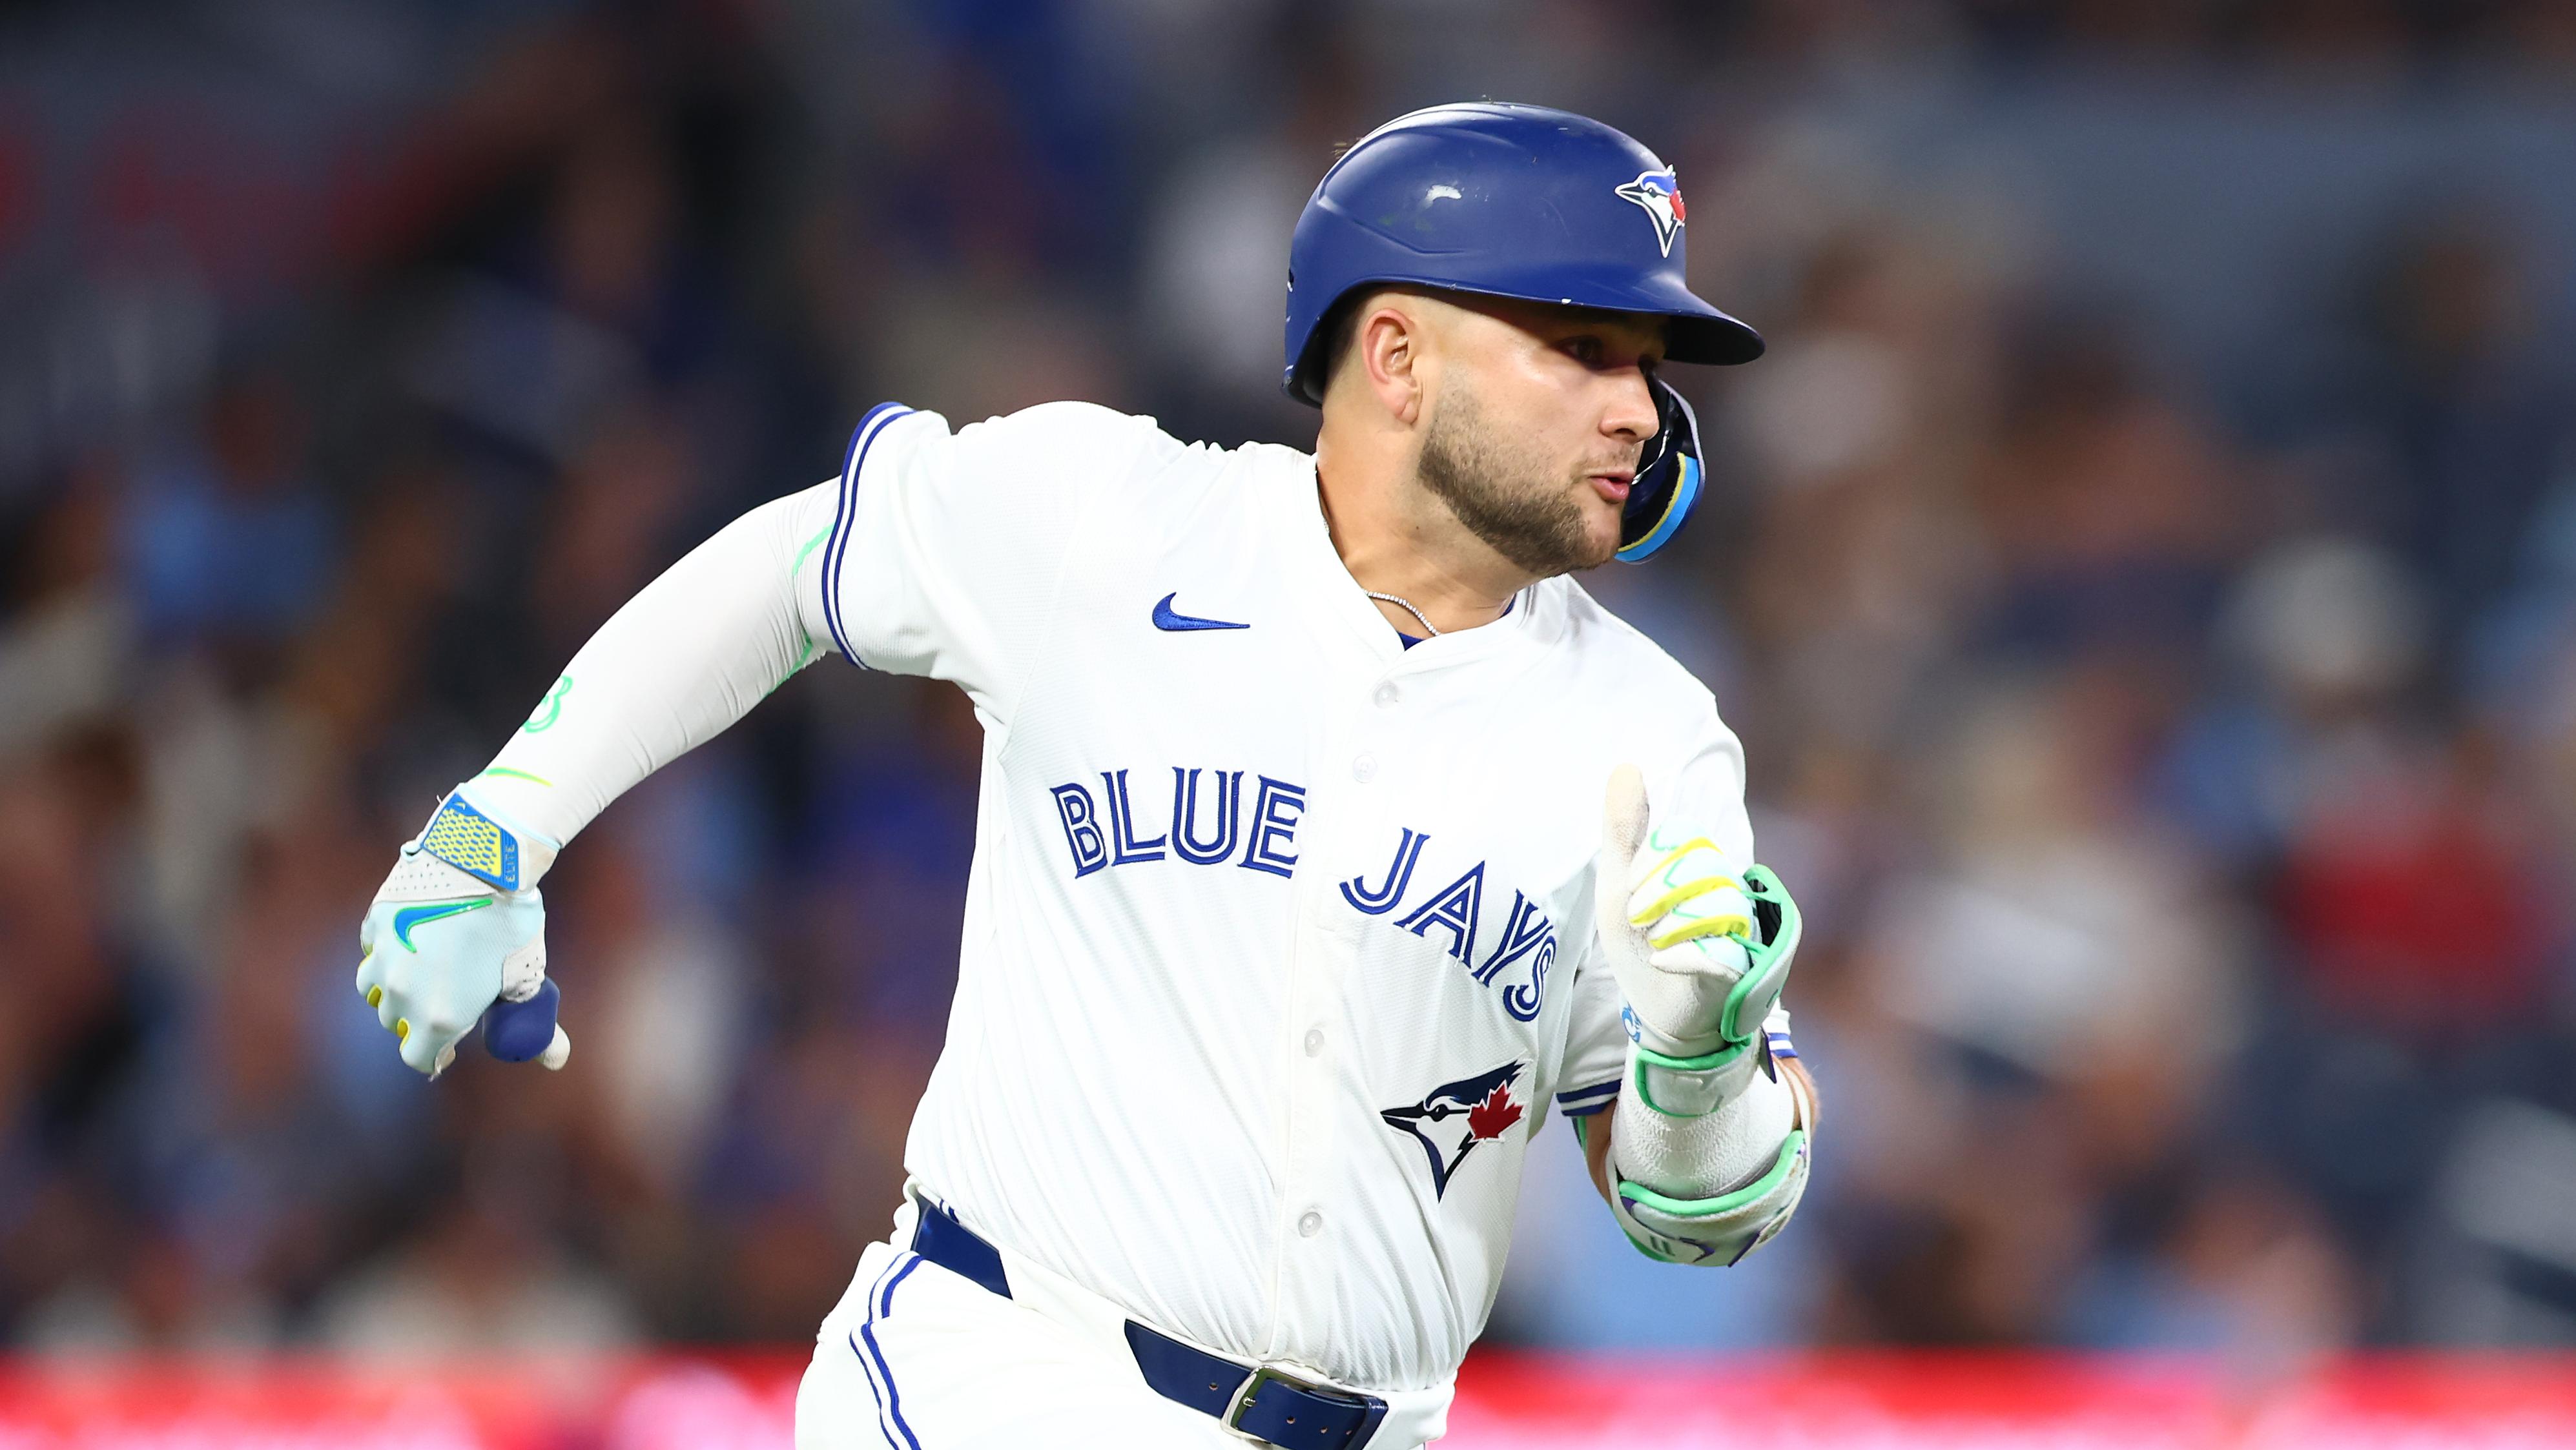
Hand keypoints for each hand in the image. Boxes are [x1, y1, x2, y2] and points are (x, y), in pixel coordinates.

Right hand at [355, 845, 567, 1076]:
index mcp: (437, 1018)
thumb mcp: (528, 979)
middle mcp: (400, 995)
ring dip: (395, 988)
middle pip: (396, 1023)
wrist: (483, 863)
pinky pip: (373, 950)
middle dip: (416, 1018)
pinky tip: (413, 939)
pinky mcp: (374, 925)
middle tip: (445, 997)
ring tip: (425, 971)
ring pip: (374, 989)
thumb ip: (537, 1027)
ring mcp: (382, 959)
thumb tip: (558, 1060)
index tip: (448, 1046)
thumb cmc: (511, 925)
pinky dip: (387, 952)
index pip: (418, 1058)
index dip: (434, 1056)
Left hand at [1596, 765, 1797, 1061]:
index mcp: (1700, 870)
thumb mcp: (1618, 884)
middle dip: (1661, 888)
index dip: (1655, 857)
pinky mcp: (1737, 976)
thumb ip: (1625, 829)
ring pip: (1722, 908)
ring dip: (1673, 924)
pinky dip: (1683, 958)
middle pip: (1706, 867)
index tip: (1629, 888)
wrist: (1658, 1014)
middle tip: (1636, 916)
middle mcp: (1728, 896)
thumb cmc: (1642, 942)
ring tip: (1653, 941)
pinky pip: (1720, 957)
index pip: (1687, 838)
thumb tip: (1626, 765)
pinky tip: (1661, 962)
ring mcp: (1739, 935)